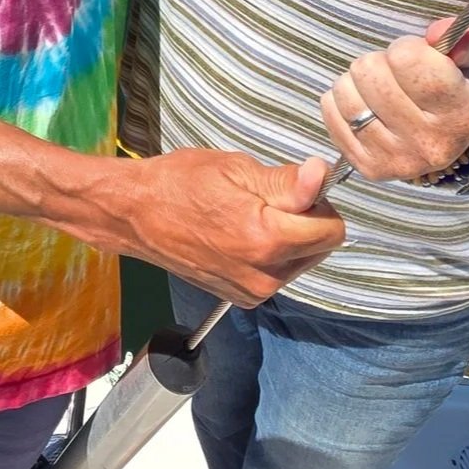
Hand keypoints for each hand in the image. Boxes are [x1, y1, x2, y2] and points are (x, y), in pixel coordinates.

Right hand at [110, 150, 343, 306]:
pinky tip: (239, 235)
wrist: (136, 214)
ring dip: (289, 238)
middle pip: (320, 248)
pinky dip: (271, 255)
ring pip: (301, 261)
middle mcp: (264, 275)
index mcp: (266, 239)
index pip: (332, 230)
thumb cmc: (182, 182)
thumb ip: (287, 182)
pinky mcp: (242, 298)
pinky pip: (278, 274)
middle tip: (265, 198)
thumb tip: (323, 174)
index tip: (294, 186)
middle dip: (305, 221)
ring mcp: (253, 292)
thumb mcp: (236, 169)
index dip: (318, 202)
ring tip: (249, 215)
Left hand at [320, 19, 468, 182]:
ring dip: (354, 81)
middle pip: (369, 72)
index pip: (407, 59)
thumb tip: (437, 30)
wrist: (446, 147)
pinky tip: (360, 104)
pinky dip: (338, 101)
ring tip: (373, 88)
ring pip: (345, 92)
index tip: (413, 55)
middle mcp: (428, 140)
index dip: (405, 47)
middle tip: (391, 73)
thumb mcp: (464, 65)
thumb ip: (453, 41)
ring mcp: (396, 157)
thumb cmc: (452, 95)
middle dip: (376, 62)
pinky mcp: (368, 166)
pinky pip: (330, 113)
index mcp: (457, 111)